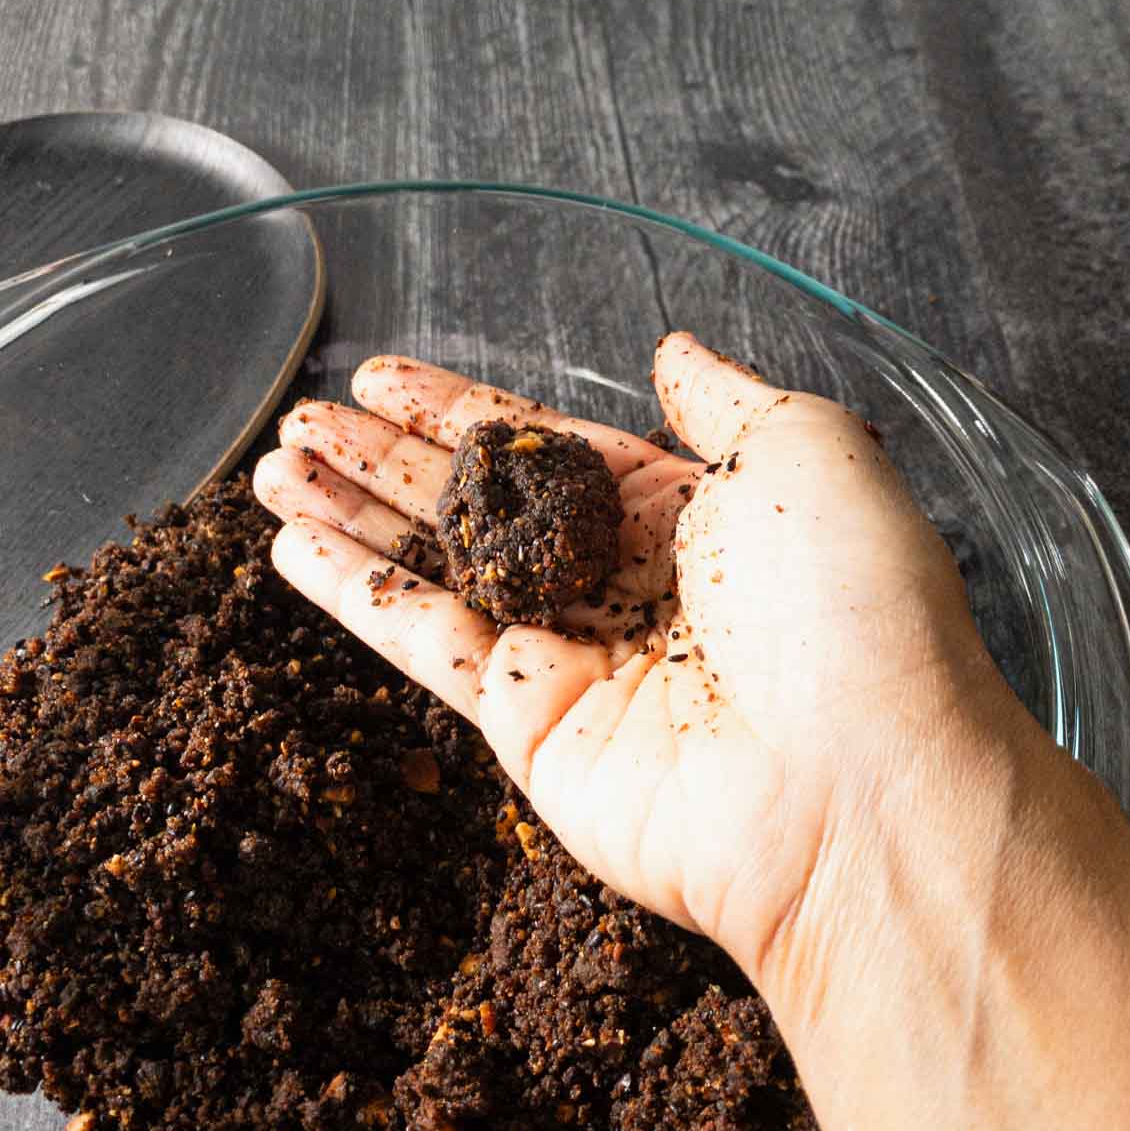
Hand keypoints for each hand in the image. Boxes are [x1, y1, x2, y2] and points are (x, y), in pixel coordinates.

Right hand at [253, 332, 994, 986]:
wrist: (853, 780)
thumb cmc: (846, 601)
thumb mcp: (805, 450)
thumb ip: (721, 398)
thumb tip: (671, 350)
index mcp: (689, 515)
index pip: (550, 447)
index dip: (464, 409)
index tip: (386, 375)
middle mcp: (623, 584)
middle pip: (480, 504)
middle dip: (388, 457)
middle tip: (305, 415)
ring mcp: (571, 656)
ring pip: (438, 566)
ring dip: (352, 514)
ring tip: (274, 465)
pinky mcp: (527, 725)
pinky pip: (426, 642)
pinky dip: (354, 593)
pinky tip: (290, 545)